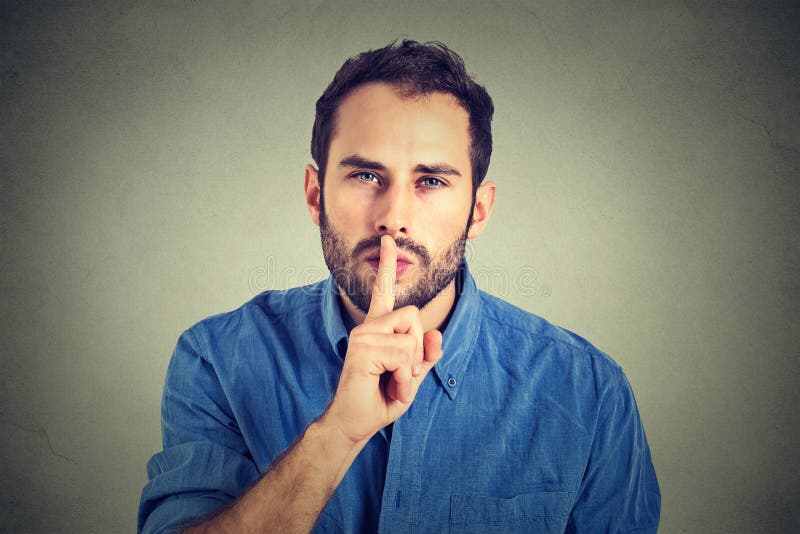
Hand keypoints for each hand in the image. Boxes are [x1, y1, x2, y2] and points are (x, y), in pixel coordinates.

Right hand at [325, 235, 443, 443]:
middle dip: (417, 350)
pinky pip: (403, 355)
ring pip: (411, 338)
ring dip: (410, 369)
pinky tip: (388, 386)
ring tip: (392, 382)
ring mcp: (363, 335)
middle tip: (401, 375)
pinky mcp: (362, 348)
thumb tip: (435, 333)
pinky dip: (403, 378)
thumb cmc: (380, 399)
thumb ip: (425, 355)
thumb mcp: (412, 375)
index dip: (387, 265)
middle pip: (414, 316)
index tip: (388, 241)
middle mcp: (368, 326)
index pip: (383, 291)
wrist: (355, 423)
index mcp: (377, 328)